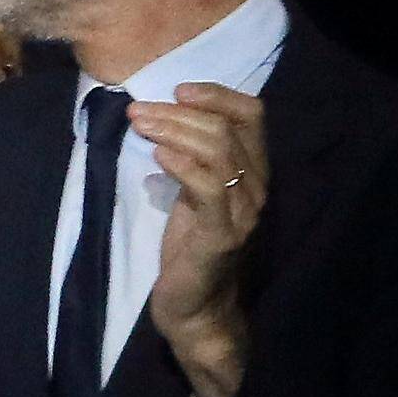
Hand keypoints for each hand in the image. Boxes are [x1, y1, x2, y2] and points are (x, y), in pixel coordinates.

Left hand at [135, 83, 268, 396]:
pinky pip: (208, 187)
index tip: (178, 89)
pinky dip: (181, 164)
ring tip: (140, 123)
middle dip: (181, 112)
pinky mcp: (222, 234)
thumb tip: (164, 121)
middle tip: (141, 109)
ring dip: (174, 130)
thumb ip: (191, 161)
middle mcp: (257, 187)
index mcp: (253, 173)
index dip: (218, 96)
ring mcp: (243, 211)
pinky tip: (156, 154)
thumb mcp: (191, 196)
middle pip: (229, 129)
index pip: (252, 116)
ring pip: (219, 151)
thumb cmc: (189, 250)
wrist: (195, 307)